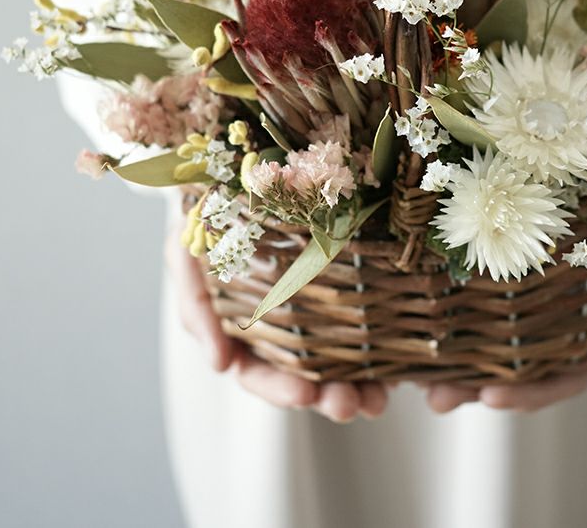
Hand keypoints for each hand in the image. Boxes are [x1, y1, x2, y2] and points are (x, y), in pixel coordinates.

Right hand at [165, 228, 388, 421]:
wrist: (238, 183)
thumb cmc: (208, 223)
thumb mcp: (186, 257)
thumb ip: (196, 307)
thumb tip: (220, 364)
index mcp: (243, 334)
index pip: (260, 374)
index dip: (280, 389)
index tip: (304, 394)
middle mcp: (283, 335)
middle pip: (306, 379)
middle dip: (328, 398)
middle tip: (348, 403)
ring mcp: (317, 317)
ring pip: (341, 364)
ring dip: (360, 387)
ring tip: (377, 399)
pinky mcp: (347, 292)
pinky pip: (368, 328)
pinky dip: (384, 351)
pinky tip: (400, 367)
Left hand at [425, 302, 586, 414]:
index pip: (561, 379)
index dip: (529, 394)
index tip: (490, 397)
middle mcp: (553, 327)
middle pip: (515, 373)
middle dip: (474, 390)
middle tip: (438, 398)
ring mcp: (524, 302)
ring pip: (487, 347)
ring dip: (452, 368)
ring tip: (419, 383)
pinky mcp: (499, 271)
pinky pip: (470, 301)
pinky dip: (445, 319)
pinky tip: (412, 328)